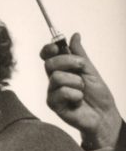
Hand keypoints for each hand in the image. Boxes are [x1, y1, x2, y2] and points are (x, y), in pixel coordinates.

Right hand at [41, 33, 121, 149]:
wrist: (103, 114)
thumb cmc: (97, 94)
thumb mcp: (90, 70)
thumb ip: (80, 54)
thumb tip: (75, 36)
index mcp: (62, 70)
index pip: (47, 56)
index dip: (48, 49)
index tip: (56, 46)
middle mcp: (54, 80)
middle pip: (50, 63)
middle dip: (68, 62)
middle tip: (81, 68)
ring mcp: (52, 92)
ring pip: (56, 77)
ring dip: (76, 82)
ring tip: (82, 90)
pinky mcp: (53, 104)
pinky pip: (60, 92)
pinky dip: (75, 95)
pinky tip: (78, 101)